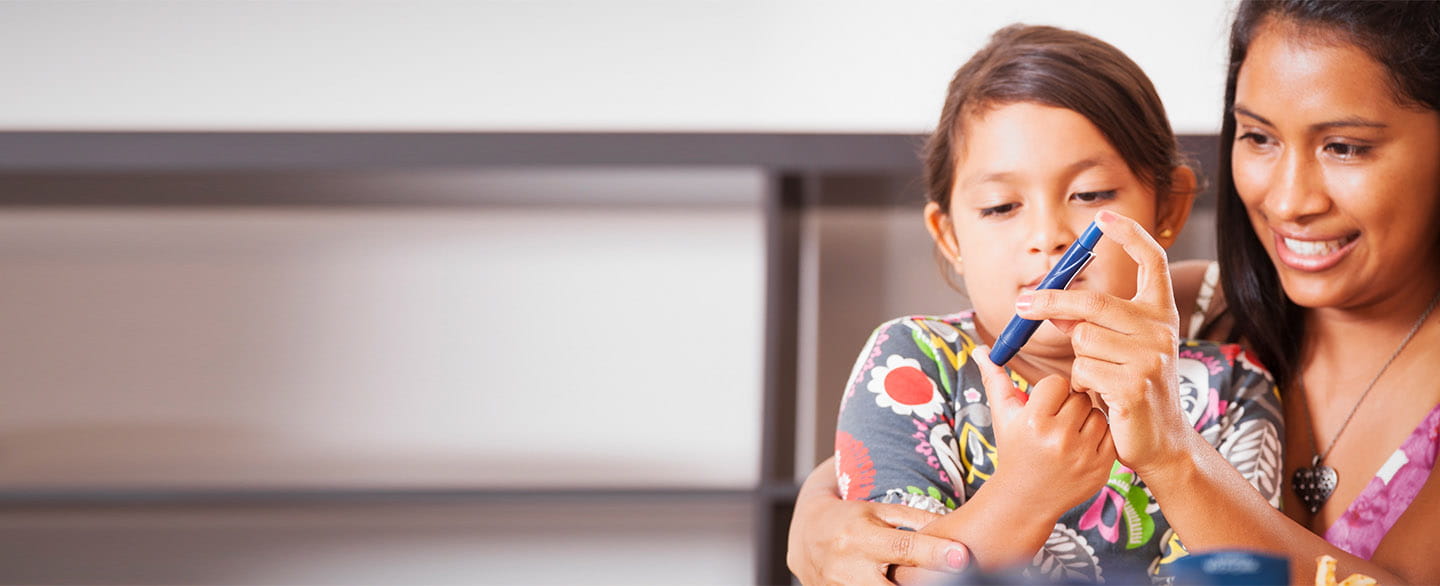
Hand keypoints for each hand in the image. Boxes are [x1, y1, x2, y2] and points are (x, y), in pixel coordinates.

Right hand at [787, 457, 971, 584]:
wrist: (805, 537)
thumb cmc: (849, 519)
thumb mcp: (877, 511)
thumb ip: (913, 518)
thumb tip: (953, 523)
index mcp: (860, 537)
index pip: (903, 547)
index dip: (934, 553)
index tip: (962, 555)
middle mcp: (849, 567)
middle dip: (924, 583)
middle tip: (952, 578)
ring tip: (931, 581)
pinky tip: (898, 585)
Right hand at [973, 346, 1115, 515]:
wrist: (1025, 498)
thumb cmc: (1013, 450)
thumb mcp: (1002, 416)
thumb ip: (995, 379)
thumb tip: (982, 350)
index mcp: (1033, 422)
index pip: (1057, 382)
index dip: (1050, 391)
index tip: (1043, 405)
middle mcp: (1058, 438)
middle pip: (1079, 397)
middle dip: (1069, 404)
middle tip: (1057, 420)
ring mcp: (1082, 455)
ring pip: (1097, 414)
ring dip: (1086, 419)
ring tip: (1069, 433)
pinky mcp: (1100, 468)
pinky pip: (1111, 435)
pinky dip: (1099, 437)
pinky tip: (1081, 445)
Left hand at [1016, 210, 1189, 474]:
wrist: (1159, 442)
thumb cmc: (1131, 391)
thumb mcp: (1115, 350)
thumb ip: (1089, 324)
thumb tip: (1048, 304)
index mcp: (1160, 314)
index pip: (1152, 262)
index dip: (1130, 235)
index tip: (1105, 217)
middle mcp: (1162, 329)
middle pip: (1093, 301)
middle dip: (1050, 301)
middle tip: (1021, 303)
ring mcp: (1152, 357)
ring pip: (1083, 339)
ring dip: (1077, 360)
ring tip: (1099, 380)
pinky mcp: (1135, 384)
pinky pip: (1083, 370)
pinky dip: (1081, 385)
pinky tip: (1102, 398)